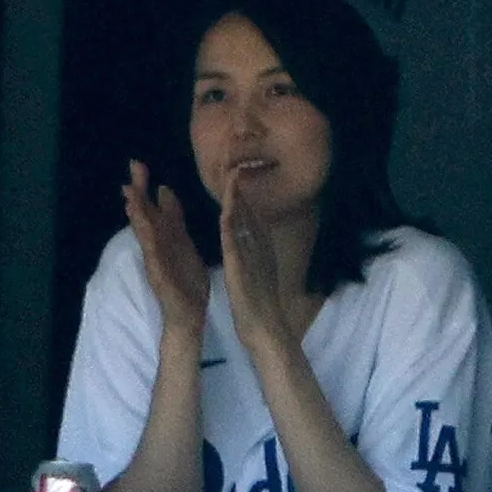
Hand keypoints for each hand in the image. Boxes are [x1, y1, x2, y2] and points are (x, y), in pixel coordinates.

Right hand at [123, 159, 208, 335]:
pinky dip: (147, 239)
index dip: (148, 188)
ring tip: (130, 192)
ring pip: (145, 230)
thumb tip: (165, 191)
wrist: (188, 313)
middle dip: (139, 191)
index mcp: (167, 236)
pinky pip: (152, 253)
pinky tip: (142, 226)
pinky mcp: (159, 274)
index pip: (156, 207)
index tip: (139, 166)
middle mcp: (159, 244)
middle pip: (147, 213)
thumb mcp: (184, 242)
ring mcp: (157, 258)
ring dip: (138, 212)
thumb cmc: (187, 280)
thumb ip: (174, 218)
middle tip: (133, 165)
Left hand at [219, 169, 288, 348]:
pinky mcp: (241, 268)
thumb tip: (250, 235)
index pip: (249, 215)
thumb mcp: (255, 269)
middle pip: (248, 213)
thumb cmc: (258, 302)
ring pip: (243, 223)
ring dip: (236, 199)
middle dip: (240, 189)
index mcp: (258, 247)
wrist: (265, 327)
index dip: (242, 194)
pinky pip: (235, 243)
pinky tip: (226, 211)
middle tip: (235, 164)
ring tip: (232, 175)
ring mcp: (251, 256)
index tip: (236, 173)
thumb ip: (254, 251)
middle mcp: (257, 247)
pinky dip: (231, 225)